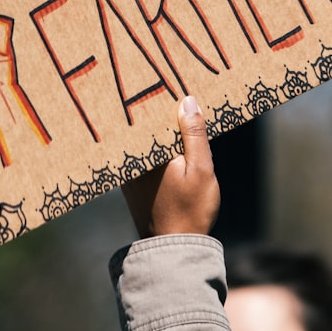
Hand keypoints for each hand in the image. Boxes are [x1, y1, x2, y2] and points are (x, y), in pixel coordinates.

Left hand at [121, 96, 219, 237]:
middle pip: (144, 128)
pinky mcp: (133, 185)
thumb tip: (187, 101)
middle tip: (172, 88)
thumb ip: (194, 135)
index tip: (166, 81)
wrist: (174, 249)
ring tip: (173, 106)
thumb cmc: (191, 210)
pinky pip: (144, 157)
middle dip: (157, 111)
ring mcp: (130, 174)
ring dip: (156, 128)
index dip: (159, 99)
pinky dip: (155, 146)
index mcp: (147, 154)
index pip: (149, 117)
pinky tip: (170, 138)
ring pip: (144, 143)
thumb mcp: (201, 169)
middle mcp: (132, 161)